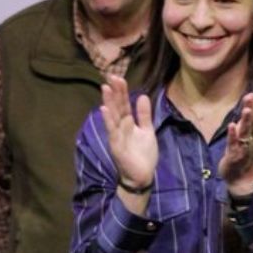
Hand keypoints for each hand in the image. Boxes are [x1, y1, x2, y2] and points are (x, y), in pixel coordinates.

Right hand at [99, 75, 157, 190]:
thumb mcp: (147, 131)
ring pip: (113, 117)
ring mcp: (117, 137)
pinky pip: (112, 132)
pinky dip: (108, 121)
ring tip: (106, 89)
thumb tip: (142, 96)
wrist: (142, 176)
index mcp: (128, 124)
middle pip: (117, 107)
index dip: (122, 92)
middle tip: (111, 77)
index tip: (119, 78)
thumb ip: (144, 115)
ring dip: (109, 103)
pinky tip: (104, 110)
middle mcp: (120, 128)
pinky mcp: (117, 146)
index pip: (124, 104)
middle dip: (114, 93)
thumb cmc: (143, 155)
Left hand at [219, 92, 252, 189]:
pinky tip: (232, 125)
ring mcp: (243, 147)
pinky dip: (233, 135)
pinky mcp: (234, 155)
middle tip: (252, 95)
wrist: (240, 178)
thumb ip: (246, 123)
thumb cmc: (242, 155)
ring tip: (247, 109)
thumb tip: (249, 107)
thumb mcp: (245, 137)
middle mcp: (251, 139)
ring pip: (246, 132)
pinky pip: (234, 144)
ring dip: (247, 120)